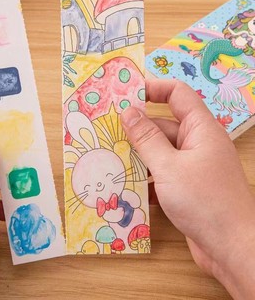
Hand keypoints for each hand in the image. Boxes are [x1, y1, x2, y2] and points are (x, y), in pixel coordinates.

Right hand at [121, 80, 254, 298]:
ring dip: (138, 155)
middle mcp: (197, 143)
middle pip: (163, 124)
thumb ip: (146, 138)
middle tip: (106, 129)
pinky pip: (162, 172)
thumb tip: (128, 111)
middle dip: (136, 127)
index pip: (177, 94)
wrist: (232, 249)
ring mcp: (192, 166)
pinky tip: (125, 185)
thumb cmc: (204, 201)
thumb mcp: (169, 167)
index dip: (152, 88)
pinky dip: (146, 176)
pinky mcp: (186, 186)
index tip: (124, 94)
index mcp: (200, 129)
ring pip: (160, 151)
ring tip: (109, 156)